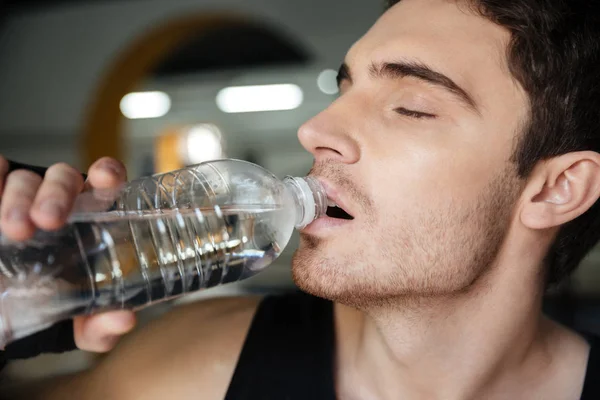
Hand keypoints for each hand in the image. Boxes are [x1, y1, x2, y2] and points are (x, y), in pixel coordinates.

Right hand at [0, 156, 135, 351]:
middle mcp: (60, 201)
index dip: (107, 172)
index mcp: (92, 218)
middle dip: (57, 193)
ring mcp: (23, 197)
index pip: (106, 181)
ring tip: (16, 230)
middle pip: (64, 177)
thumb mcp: (79, 325)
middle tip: (49, 221)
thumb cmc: (56, 304)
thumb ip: (102, 326)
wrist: (9, 312)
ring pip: (26, 178)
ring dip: (20, 197)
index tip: (105, 179)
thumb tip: (123, 321)